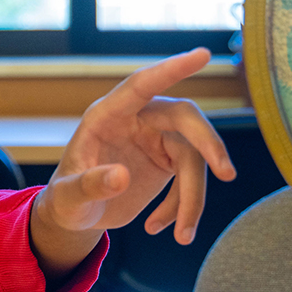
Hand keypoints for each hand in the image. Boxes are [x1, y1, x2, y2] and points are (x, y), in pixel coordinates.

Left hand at [30, 48, 235, 282]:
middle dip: (208, 143)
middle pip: (184, 118)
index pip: (142, 84)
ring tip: (182, 236)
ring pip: (194, 157)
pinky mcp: (168, 159)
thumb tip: (119, 176)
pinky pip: (190, 178)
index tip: (202, 55)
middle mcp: (136, 120)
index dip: (171, 69)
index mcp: (107, 116)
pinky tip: (159, 227)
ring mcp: (155, 138)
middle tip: (226, 173)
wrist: (77, 216)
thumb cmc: (66, 201)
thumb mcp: (68, 199)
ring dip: (193, 198)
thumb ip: (89, 186)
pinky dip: (183, 207)